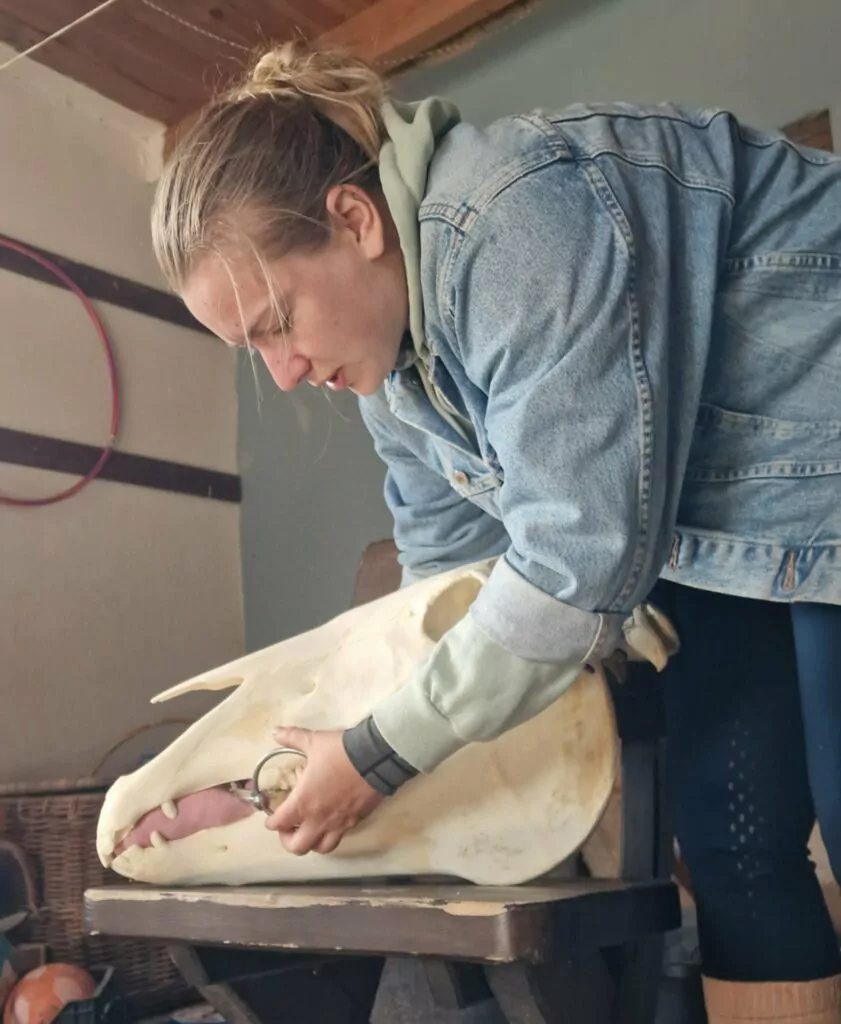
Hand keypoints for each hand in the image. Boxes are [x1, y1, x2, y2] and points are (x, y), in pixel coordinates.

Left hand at [265, 726, 383, 855]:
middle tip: (289, 827)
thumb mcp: (313, 741)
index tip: (271, 816)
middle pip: (297, 847)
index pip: (279, 824)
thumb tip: (275, 731)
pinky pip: (340, 837)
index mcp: (303, 803)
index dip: (271, 822)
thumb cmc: (339, 751)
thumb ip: (292, 737)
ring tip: (310, 829)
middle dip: (288, 840)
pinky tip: (331, 821)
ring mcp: (339, 824)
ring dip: (312, 842)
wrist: (375, 757)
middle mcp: (319, 819)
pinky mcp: (356, 821)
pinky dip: (331, 834)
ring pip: (321, 848)